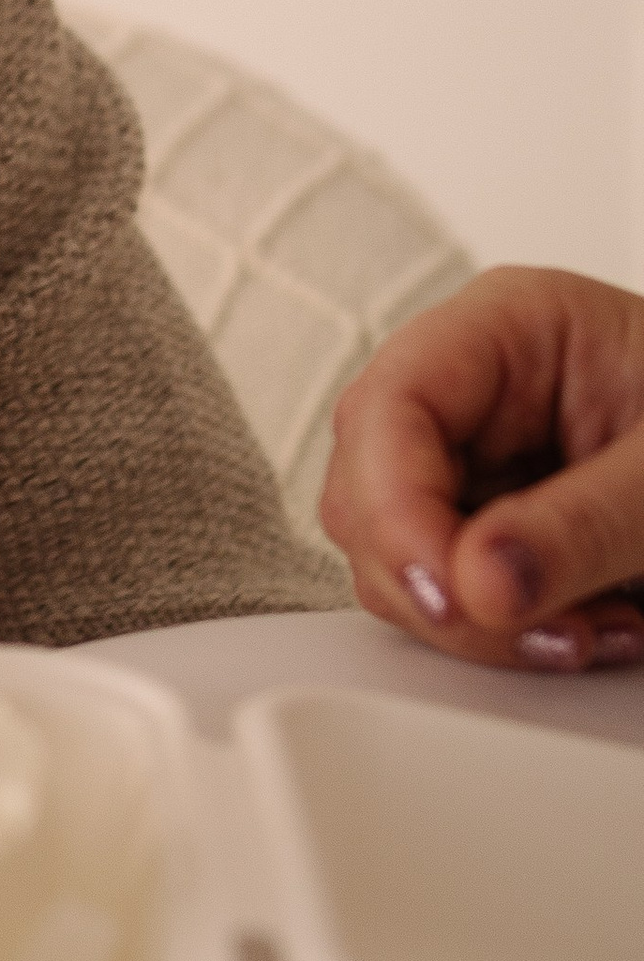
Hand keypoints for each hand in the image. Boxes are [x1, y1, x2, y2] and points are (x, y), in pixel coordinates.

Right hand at [321, 266, 643, 671]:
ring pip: (393, 555)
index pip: (389, 409)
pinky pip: (447, 590)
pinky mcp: (488, 526)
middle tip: (543, 632)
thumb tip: (480, 587)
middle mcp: (470, 390)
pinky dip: (508, 631)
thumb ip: (584, 526)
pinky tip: (587, 629)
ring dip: (478, 620)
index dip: (398, 509)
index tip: (455, 595)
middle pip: (368, 491)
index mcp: (507, 328)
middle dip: (443, 580)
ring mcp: (473, 460)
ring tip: (591, 633)